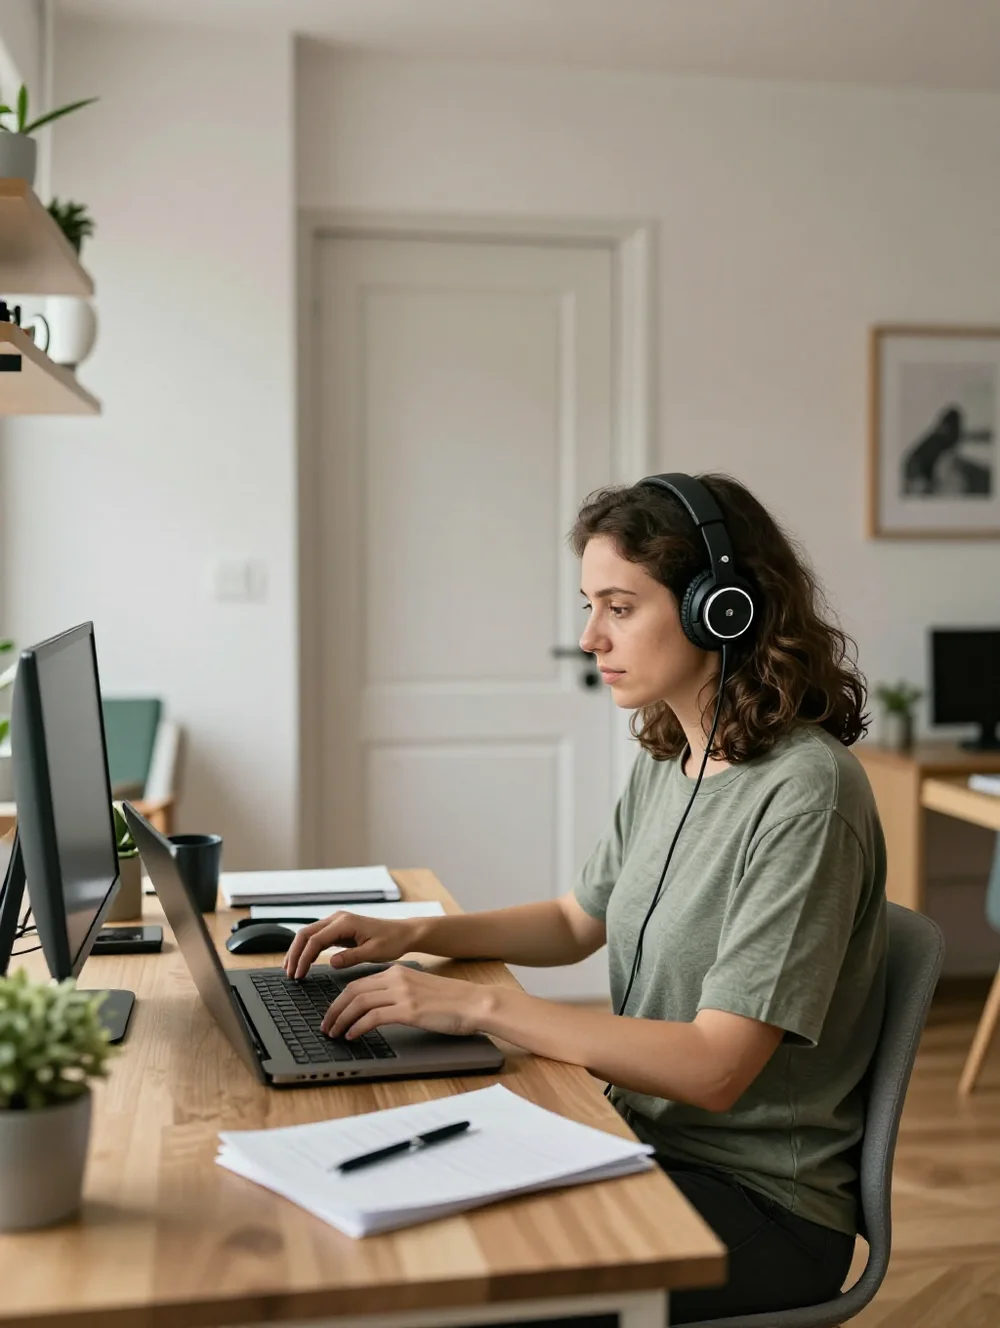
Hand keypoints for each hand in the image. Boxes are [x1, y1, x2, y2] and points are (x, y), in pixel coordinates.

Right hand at [284, 911, 418, 979]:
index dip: (304, 957)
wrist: (403, 932)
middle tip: (289, 974)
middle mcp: (338, 919)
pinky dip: (307, 949)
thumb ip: (352, 957)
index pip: (316, 940)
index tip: (299, 975)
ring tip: (290, 970)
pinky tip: (302, 962)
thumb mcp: (374, 952)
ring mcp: (337, 922)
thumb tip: (330, 962)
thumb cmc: (392, 941)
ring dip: (298, 951)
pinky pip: (317, 937)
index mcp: (345, 923)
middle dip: (295, 953)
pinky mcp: (339, 929)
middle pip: (306, 933)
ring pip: (308, 934)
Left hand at [321, 965, 489, 1039]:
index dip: (340, 1000)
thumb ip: (399, 993)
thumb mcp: (420, 990)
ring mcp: (402, 993)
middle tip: (326, 1026)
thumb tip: (377, 1009)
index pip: (358, 983)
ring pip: (358, 1002)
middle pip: (352, 991)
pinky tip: (352, 1036)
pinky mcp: (408, 1010)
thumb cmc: (452, 1001)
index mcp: (398, 972)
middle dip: (334, 1010)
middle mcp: (396, 978)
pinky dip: (357, 1026)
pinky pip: (373, 1017)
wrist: (474, 1003)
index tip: (333, 1014)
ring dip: (341, 1020)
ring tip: (334, 1034)